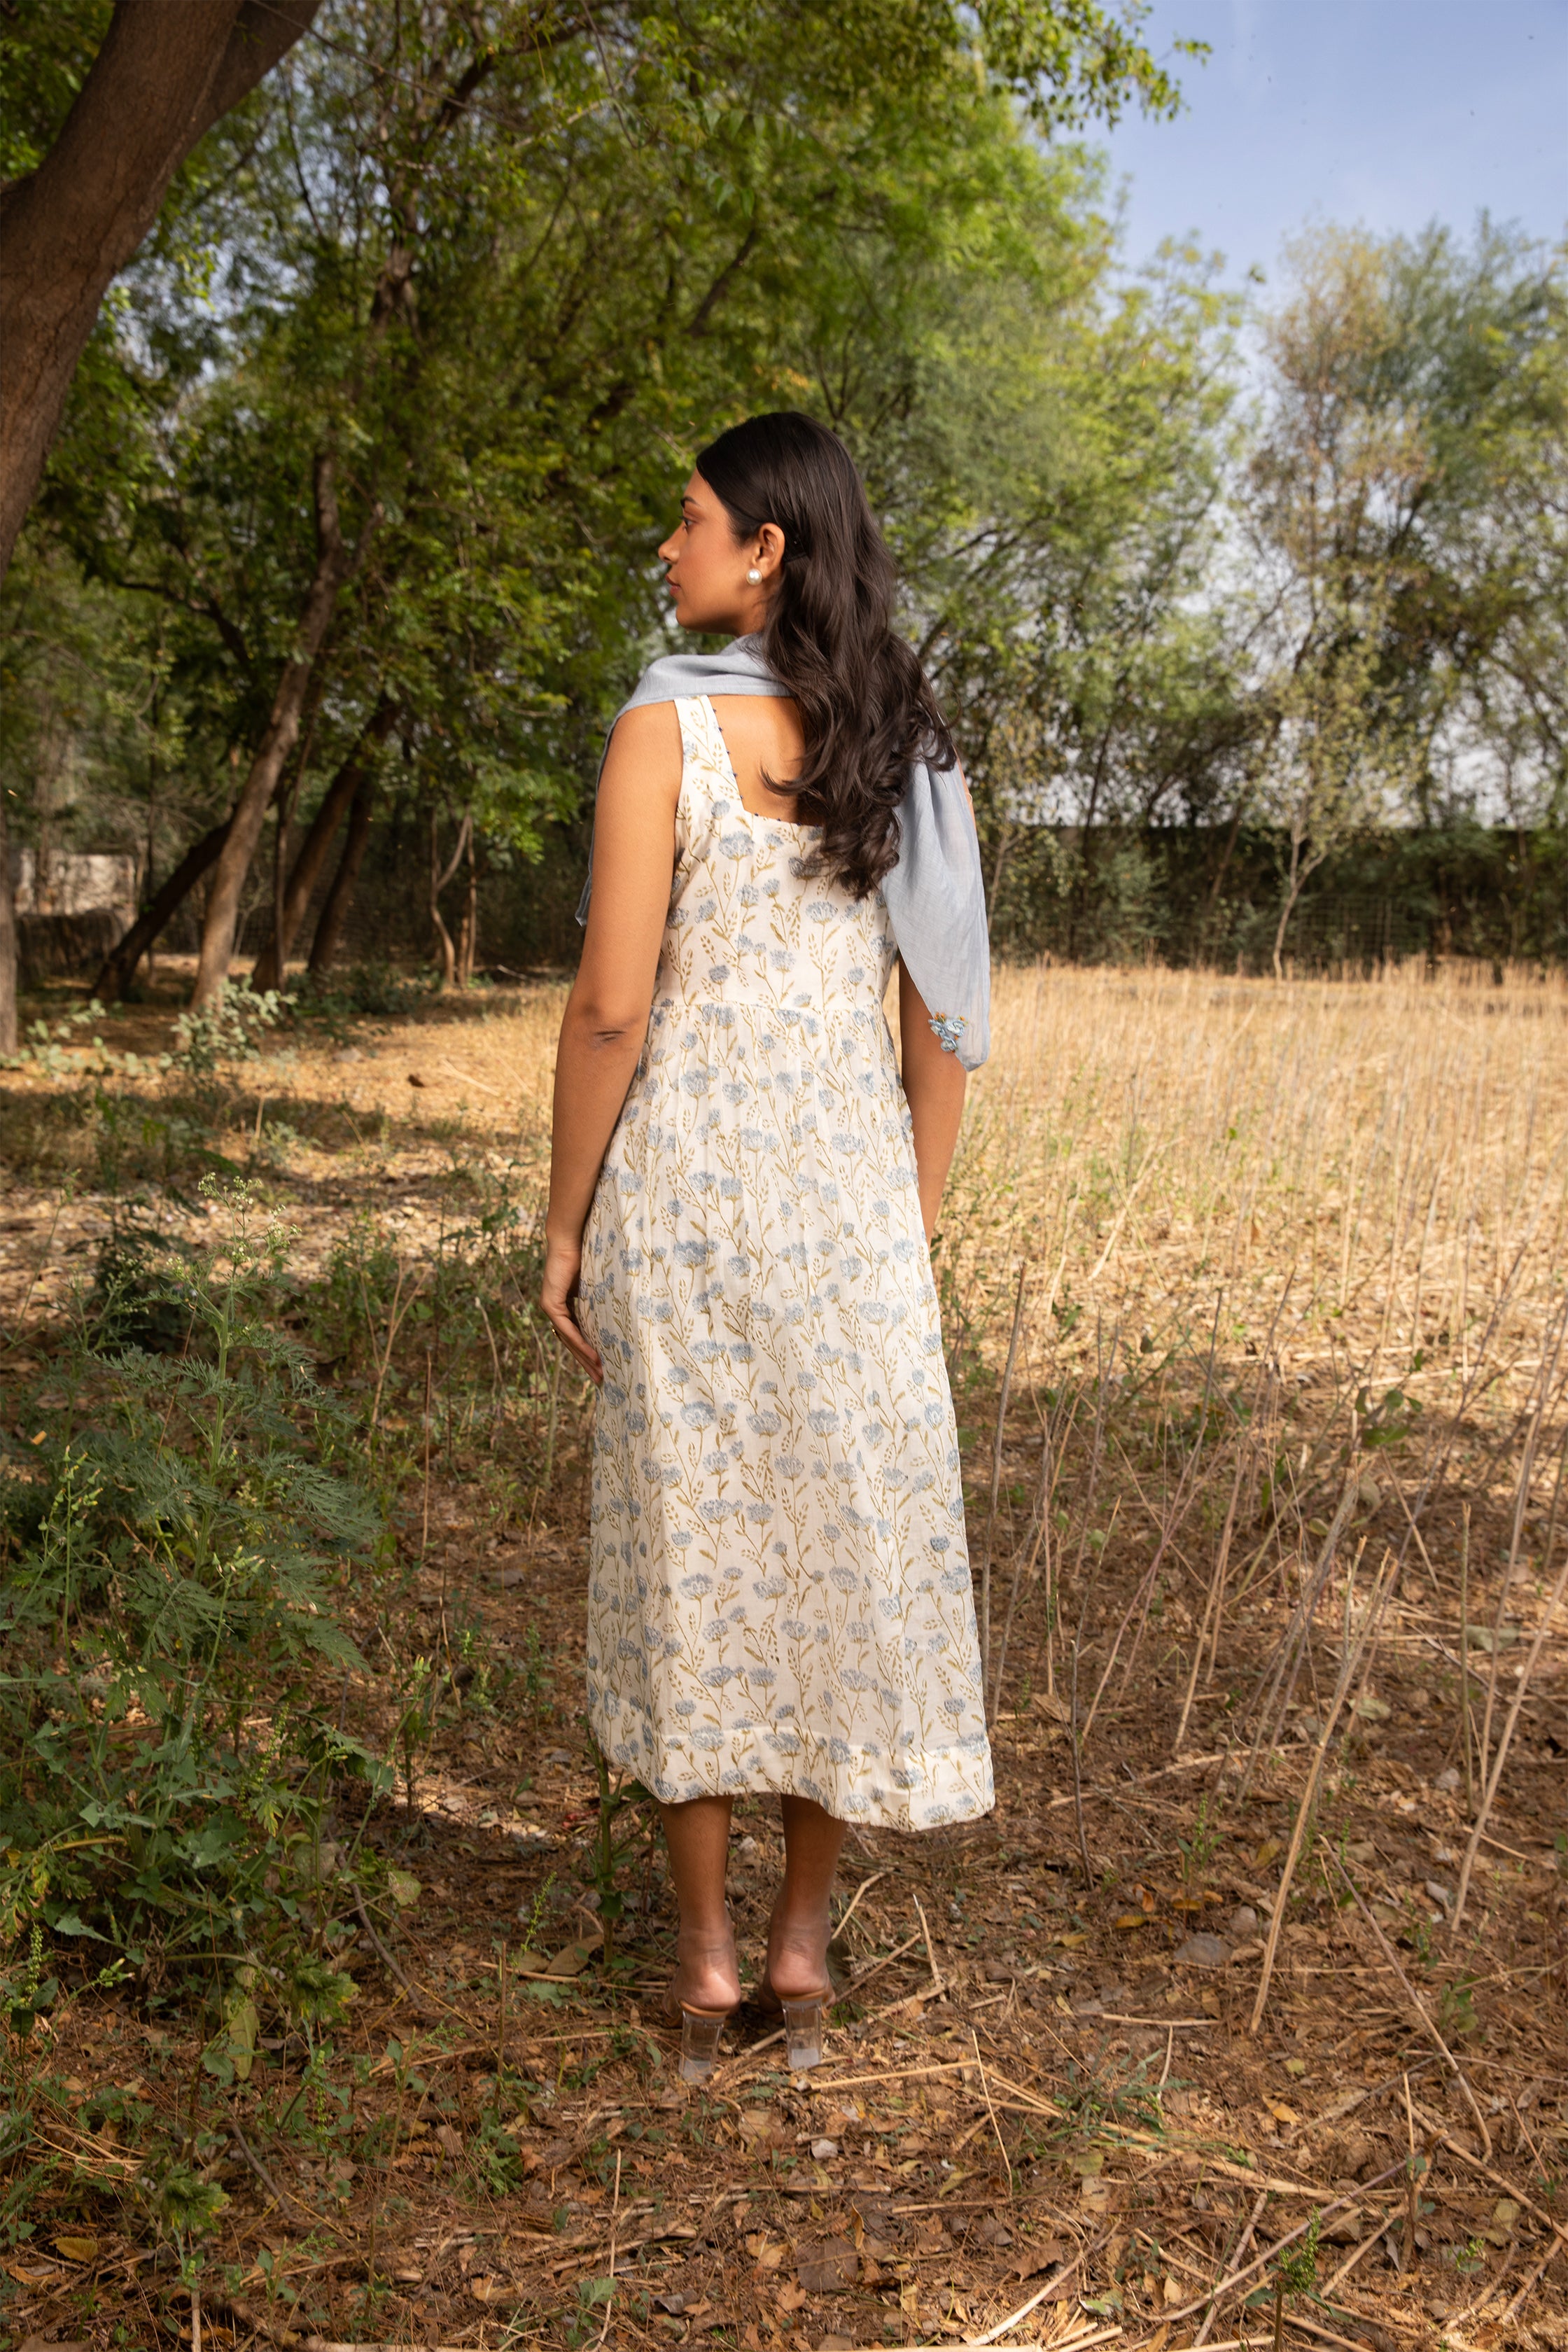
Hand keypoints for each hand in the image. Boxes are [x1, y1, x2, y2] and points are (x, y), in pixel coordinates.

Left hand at [540, 1233, 601, 1384]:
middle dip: (588, 1363)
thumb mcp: (597, 1285)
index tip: (603, 1368)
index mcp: (567, 1306)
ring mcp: (551, 1308)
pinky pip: (567, 1330)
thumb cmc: (588, 1255)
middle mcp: (555, 1310)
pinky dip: (581, 1344)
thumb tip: (624, 1310)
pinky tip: (593, 1357)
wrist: (570, 1238)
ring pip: (569, 1341)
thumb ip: (601, 1300)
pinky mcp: (550, 1304)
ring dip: (586, 1359)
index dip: (589, 1352)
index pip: (578, 1335)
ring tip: (601, 1374)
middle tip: (603, 1381)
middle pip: (572, 1343)